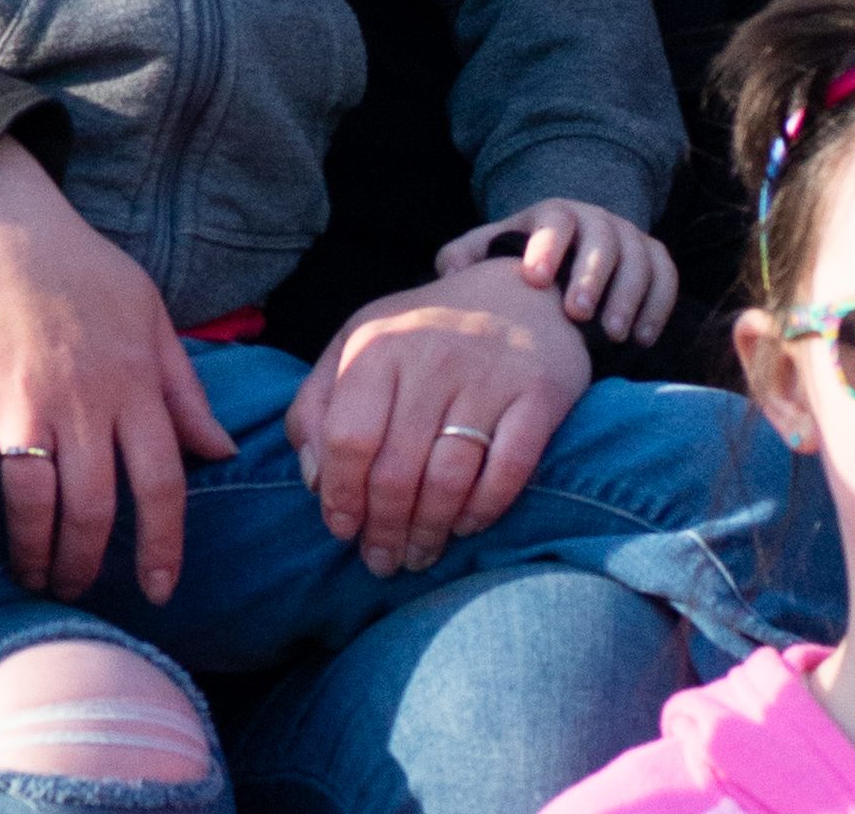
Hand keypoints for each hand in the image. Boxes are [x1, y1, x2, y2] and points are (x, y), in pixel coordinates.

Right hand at [0, 140, 236, 604]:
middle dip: (88, 563)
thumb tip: (220, 451)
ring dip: (33, 552)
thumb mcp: (149, 316)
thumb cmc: (81, 271)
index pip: (161, 482)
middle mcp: (80, 398)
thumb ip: (183, 389)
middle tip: (78, 591)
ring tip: (31, 576)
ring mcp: (16, 400)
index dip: (162, 544)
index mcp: (132, 383)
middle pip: (93, 506)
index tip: (158, 590)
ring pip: (32, 501)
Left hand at [288, 259, 590, 576]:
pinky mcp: (540, 393)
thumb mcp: (358, 345)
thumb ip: (317, 404)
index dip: (341, 496)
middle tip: (382, 561)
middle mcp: (433, 356)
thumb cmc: (426, 332)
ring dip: (429, 531)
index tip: (343, 530)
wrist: (523, 293)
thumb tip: (314, 480)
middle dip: (383, 530)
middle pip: (396, 470)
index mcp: (379, 344)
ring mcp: (490, 375)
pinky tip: (466, 525)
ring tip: (419, 555)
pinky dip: (483, 509)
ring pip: (448, 478)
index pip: (347, 439)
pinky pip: (508, 469)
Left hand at [435, 198, 678, 344]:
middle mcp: (597, 219)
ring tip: (615, 335)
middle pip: (602, 239)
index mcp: (555, 214)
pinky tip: (643, 339)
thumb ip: (464, 257)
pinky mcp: (654, 256)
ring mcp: (629, 236)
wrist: (567, 248)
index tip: (536, 280)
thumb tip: (450, 273)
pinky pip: (666, 274)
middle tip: (579, 314)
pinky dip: (658, 305)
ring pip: (639, 257)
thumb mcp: (488, 248)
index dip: (547, 247)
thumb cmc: (520, 259)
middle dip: (592, 276)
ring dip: (629, 295)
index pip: (555, 221)